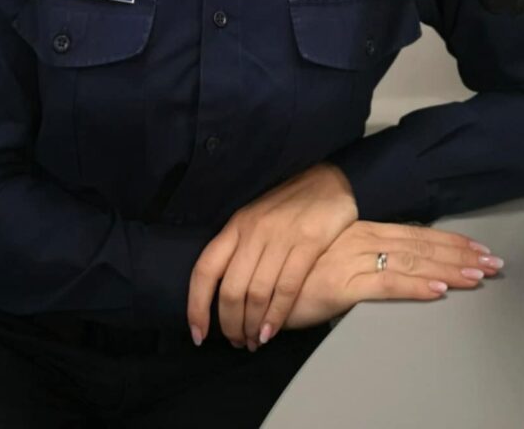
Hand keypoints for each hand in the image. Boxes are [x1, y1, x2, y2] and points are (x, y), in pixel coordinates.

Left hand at [186, 163, 357, 349]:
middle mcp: (253, 231)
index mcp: (236, 226)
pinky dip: (276, 316)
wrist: (327, 180)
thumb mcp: (256, 221)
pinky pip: (286, 287)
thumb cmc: (288, 207)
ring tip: (254, 342)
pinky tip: (271, 332)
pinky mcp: (308, 242)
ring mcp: (280, 236)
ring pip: (256, 293)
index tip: (198, 334)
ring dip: (252, 325)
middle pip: (230, 289)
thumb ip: (240, 250)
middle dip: (229, 324)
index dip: (197, 305)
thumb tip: (223, 294)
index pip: (205, 269)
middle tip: (237, 342)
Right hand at [281, 220, 503, 328]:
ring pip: (410, 262)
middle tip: (494, 261)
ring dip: (448, 269)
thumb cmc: (288, 268)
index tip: (477, 247)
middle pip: (419, 245)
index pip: (412, 234)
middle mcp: (359, 238)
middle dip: (459, 254)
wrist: (254, 277)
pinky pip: (386, 285)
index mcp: (358, 230)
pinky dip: (415, 287)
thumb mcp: (327, 256)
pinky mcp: (341, 284)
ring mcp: (352, 259)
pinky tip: (439, 290)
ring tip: (479, 274)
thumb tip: (382, 261)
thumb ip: (354, 256)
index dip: (446, 241)